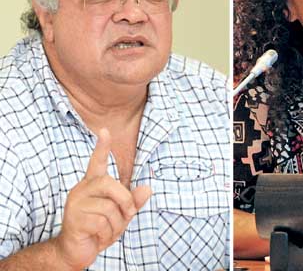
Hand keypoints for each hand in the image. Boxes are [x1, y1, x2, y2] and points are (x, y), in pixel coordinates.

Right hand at [53, 129, 151, 269]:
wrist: (76, 252)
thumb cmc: (99, 229)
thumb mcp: (121, 215)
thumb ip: (133, 202)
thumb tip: (148, 188)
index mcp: (93, 185)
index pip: (97, 162)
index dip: (102, 147)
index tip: (105, 130)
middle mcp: (82, 190)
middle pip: (109, 184)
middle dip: (125, 201)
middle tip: (128, 215)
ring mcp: (76, 204)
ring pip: (109, 207)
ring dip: (117, 224)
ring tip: (108, 232)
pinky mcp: (74, 219)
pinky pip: (102, 223)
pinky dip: (107, 234)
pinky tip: (99, 238)